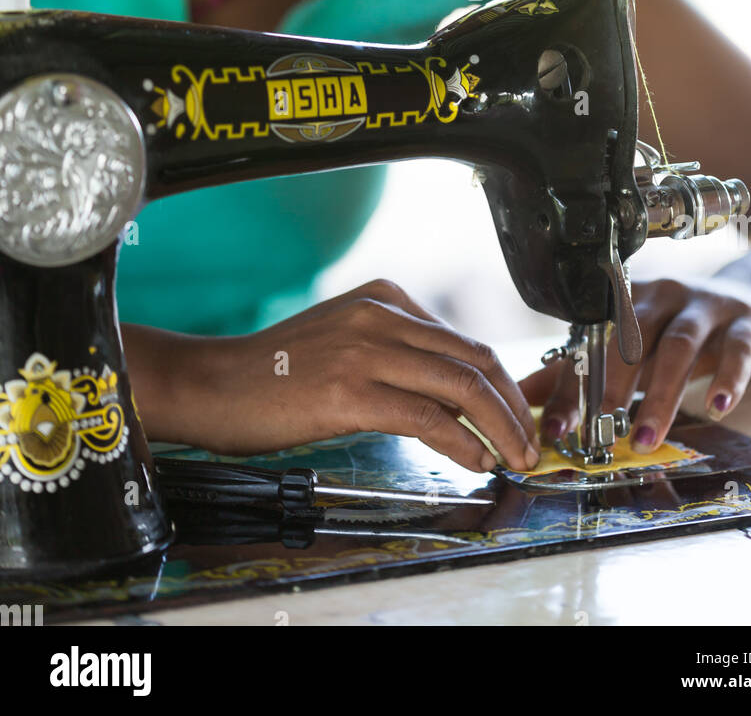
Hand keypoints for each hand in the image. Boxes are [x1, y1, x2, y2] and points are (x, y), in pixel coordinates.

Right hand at [164, 279, 540, 473]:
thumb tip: (458, 395)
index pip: (464, 340)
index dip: (504, 382)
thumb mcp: (346, 341)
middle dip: (513, 404)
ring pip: (460, 385)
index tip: (519, 414)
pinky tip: (476, 460)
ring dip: (500, 427)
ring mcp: (365, 350)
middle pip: (473, 358)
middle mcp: (379, 314)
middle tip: (530, 441)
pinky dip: (463, 441)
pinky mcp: (350, 391)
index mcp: (384, 297)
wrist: (214, 385)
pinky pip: (427, 416)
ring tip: (515, 457)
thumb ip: (398, 354)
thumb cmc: (276, 373)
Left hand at [519, 269, 750, 450]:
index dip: (573, 384)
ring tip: (647, 440)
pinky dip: (728, 378)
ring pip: (679, 347)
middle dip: (613, 386)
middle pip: (633, 338)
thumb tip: (522, 398)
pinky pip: (736, 350)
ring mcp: (707, 306)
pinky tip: (719, 408)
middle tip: (599, 431)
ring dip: (661, 395)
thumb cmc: (681, 329)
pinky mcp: (746, 323)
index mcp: (628, 299)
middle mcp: (664, 295)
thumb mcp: (632, 346)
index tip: (557, 428)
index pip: (593, 341)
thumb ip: (581, 370)